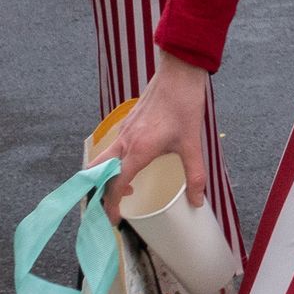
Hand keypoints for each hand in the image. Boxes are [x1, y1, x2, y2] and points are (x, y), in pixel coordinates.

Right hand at [90, 56, 212, 214]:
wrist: (179, 72)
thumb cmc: (184, 105)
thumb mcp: (193, 143)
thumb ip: (195, 175)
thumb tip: (197, 201)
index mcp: (137, 151)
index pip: (114, 185)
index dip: (111, 206)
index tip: (114, 220)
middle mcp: (124, 142)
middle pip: (96, 173)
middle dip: (97, 193)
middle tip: (110, 206)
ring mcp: (123, 130)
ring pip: (101, 159)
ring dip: (104, 177)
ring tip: (124, 190)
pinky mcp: (127, 122)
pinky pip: (112, 147)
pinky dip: (112, 162)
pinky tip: (132, 165)